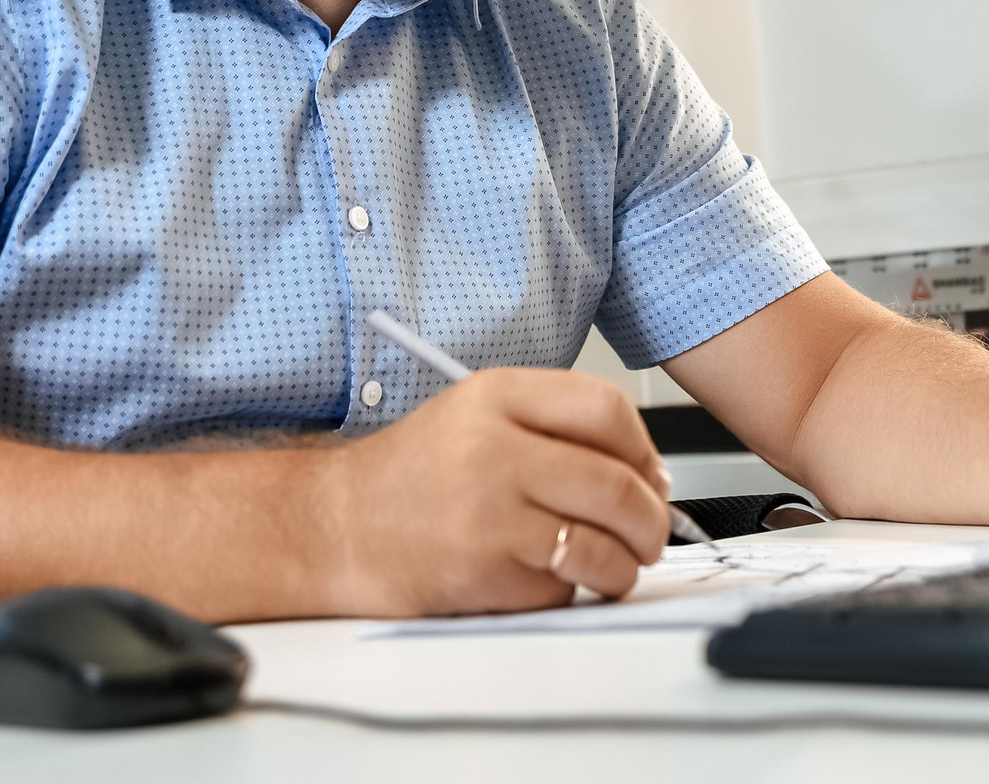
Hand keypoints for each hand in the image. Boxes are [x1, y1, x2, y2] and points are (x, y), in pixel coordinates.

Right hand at [317, 368, 674, 614]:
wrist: (336, 527)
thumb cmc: (413, 476)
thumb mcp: (479, 416)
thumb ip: (557, 428)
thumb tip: (649, 475)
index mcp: (496, 396)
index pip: (606, 409)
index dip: (645, 450)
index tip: (652, 478)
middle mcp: (494, 449)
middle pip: (616, 484)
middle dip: (650, 521)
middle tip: (652, 535)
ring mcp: (489, 515)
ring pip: (600, 545)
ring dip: (624, 566)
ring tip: (615, 566)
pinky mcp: (483, 573)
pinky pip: (560, 588)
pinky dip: (567, 591)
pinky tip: (544, 578)